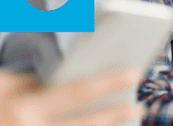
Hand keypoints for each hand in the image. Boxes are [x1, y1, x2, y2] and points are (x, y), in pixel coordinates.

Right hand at [0, 69, 142, 125]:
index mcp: (23, 108)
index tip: (134, 71)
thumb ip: (34, 83)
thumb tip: (74, 79)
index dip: (107, 81)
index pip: (75, 92)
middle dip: (115, 115)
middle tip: (139, 107)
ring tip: (127, 121)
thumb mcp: (3, 84)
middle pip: (84, 125)